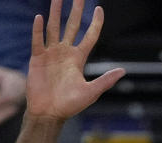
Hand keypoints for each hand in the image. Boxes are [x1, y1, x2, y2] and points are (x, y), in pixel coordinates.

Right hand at [27, 0, 124, 121]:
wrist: (49, 114)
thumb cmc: (70, 106)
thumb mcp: (91, 93)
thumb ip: (105, 81)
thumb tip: (123, 71)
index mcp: (78, 59)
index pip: (89, 36)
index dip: (95, 23)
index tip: (99, 8)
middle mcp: (65, 52)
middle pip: (72, 25)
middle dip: (75, 10)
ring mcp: (51, 53)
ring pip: (54, 27)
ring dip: (55, 12)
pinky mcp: (37, 58)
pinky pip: (38, 40)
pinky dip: (38, 30)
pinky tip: (40, 17)